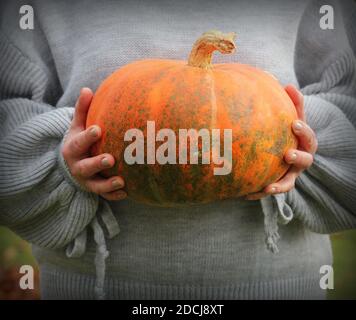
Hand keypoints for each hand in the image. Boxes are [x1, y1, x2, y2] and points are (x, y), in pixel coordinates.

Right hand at [61, 88, 126, 200]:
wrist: (73, 162)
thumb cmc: (80, 139)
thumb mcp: (78, 125)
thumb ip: (83, 109)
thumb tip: (87, 89)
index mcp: (72, 148)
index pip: (78, 142)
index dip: (87, 137)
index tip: (98, 130)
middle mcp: (77, 166)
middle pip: (85, 167)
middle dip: (97, 163)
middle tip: (110, 159)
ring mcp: (86, 180)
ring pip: (95, 185)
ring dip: (107, 185)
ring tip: (121, 181)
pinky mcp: (94, 189)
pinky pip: (104, 196)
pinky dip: (114, 195)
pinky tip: (126, 192)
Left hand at [245, 84, 317, 199]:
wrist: (278, 152)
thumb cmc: (280, 130)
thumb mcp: (283, 117)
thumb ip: (286, 103)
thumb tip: (282, 83)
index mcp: (302, 140)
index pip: (307, 135)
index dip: (303, 130)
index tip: (293, 123)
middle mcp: (300, 158)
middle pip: (307, 159)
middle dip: (299, 157)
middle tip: (287, 154)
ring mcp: (291, 173)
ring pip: (290, 182)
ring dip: (281, 184)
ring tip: (269, 187)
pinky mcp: (279, 184)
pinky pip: (271, 191)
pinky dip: (261, 193)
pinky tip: (246, 194)